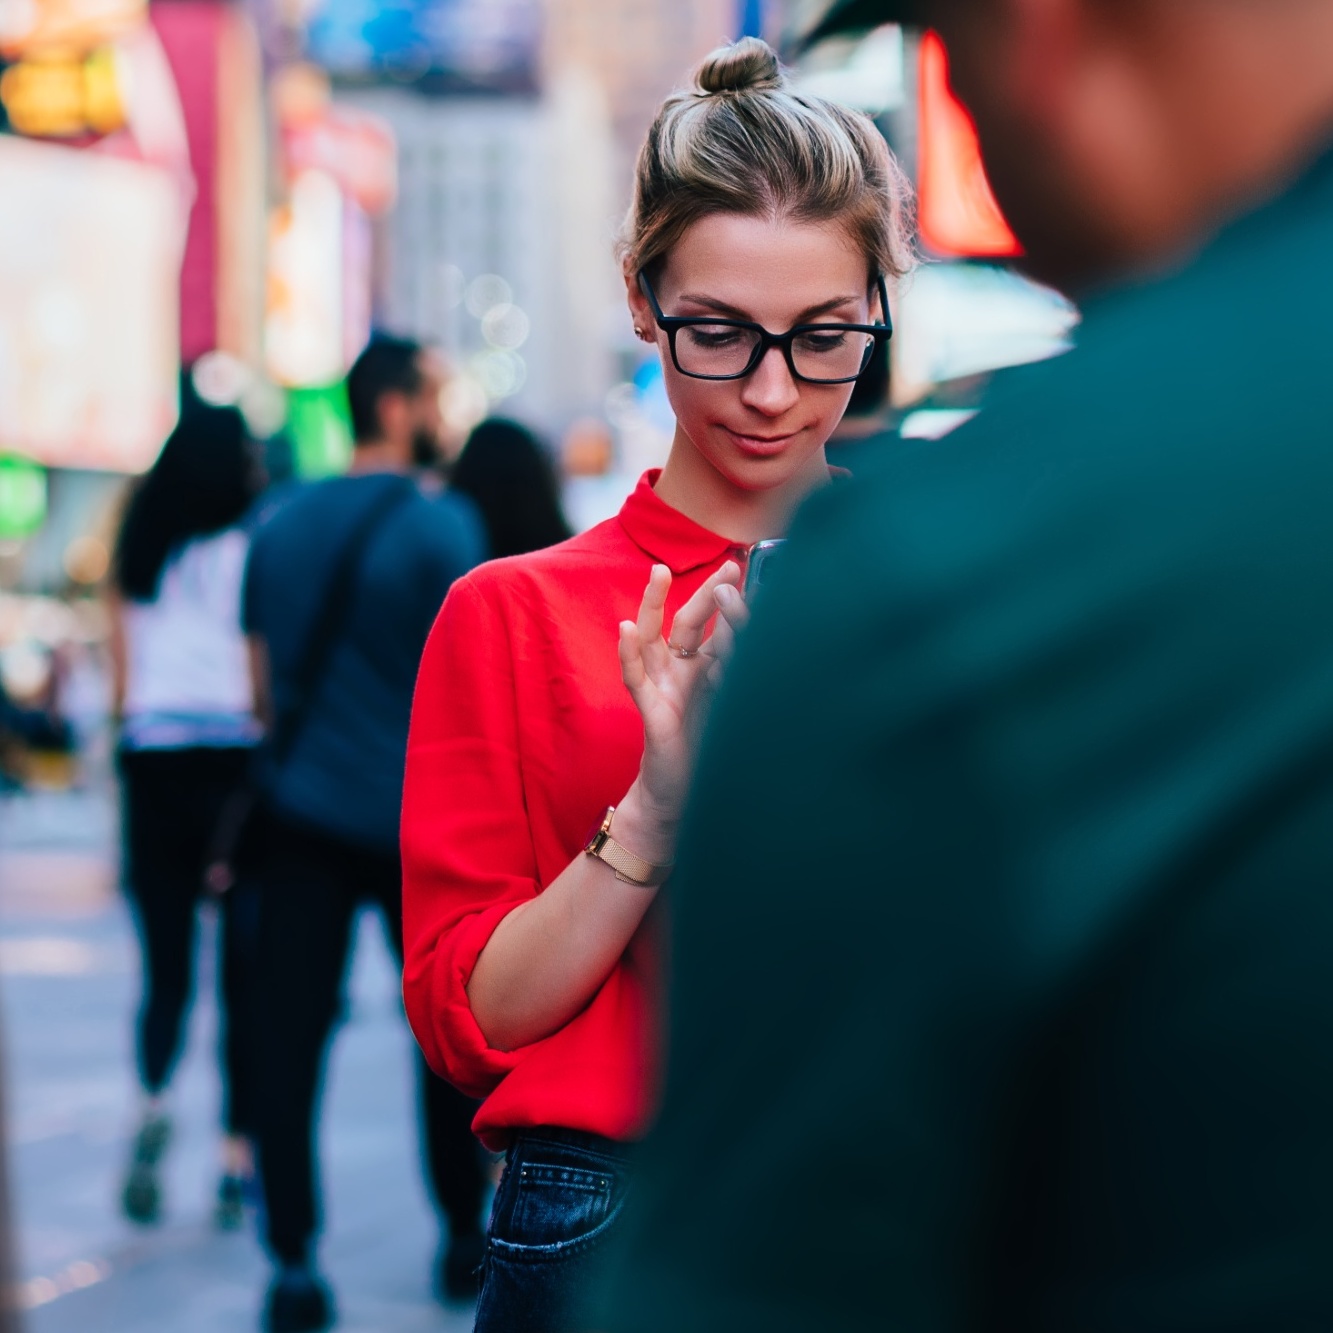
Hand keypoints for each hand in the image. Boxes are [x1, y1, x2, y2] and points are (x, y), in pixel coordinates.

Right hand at [618, 562, 749, 828]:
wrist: (683, 797)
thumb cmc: (709, 752)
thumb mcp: (735, 709)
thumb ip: (745, 679)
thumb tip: (786, 653)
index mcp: (703, 668)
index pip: (719, 626)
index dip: (734, 603)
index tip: (758, 576)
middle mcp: (680, 670)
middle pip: (690, 622)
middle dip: (708, 593)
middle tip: (730, 567)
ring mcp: (662, 686)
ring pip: (653, 637)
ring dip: (652, 604)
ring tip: (657, 573)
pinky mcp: (650, 710)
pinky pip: (635, 677)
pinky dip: (628, 653)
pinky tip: (626, 629)